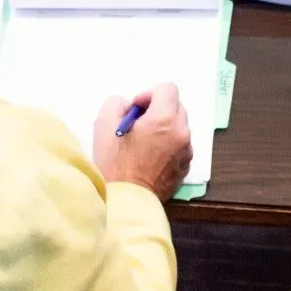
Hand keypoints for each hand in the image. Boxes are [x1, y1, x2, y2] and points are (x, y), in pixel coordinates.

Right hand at [94, 84, 192, 199]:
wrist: (127, 201)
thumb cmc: (114, 163)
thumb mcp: (104, 124)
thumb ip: (117, 104)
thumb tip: (129, 106)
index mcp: (165, 119)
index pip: (167, 89)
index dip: (148, 94)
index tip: (136, 110)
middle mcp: (181, 132)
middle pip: (175, 106)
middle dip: (157, 110)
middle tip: (138, 126)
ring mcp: (187, 151)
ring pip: (179, 127)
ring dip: (164, 128)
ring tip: (144, 144)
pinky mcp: (186, 167)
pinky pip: (180, 146)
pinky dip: (168, 145)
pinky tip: (150, 158)